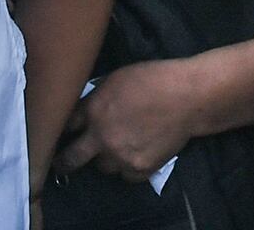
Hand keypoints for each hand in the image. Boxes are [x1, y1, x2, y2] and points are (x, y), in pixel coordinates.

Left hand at [57, 59, 218, 183]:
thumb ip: (97, 97)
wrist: (188, 96)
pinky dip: (129, 167)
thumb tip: (87, 109)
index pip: (66, 127)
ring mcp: (120, 156)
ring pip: (102, 168)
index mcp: (94, 110)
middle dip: (65, 161)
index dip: (65, 130)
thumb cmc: (154, 78)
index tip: (66, 135)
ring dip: (107, 159)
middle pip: (71, 159)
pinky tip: (137, 154)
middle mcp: (101, 137)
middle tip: (65, 161)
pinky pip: (126, 176)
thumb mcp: (117, 78)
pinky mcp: (140, 168)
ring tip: (119, 148)